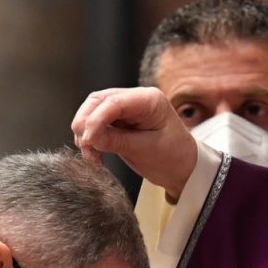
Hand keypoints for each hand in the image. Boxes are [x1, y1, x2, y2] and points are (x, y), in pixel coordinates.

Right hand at [72, 87, 197, 199]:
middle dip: (86, 123)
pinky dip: (90, 139)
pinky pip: (97, 125)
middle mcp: (135, 98)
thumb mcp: (146, 150)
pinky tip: (93, 154)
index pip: (114, 102)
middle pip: (98, 101)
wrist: (184, 168)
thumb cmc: (174, 157)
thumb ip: (117, 141)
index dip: (95, 120)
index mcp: (149, 100)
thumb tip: (88, 138)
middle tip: (84, 146)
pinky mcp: (119, 122)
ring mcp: (126, 109)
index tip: (88, 140)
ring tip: (90, 154)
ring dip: (86, 132)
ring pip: (93, 111)